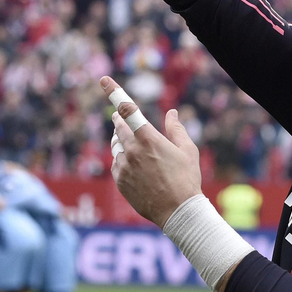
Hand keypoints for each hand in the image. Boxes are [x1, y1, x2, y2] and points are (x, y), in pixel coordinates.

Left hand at [100, 76, 200, 226]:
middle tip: (121, 118)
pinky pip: (116, 163)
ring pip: (116, 145)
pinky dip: (122, 160)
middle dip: (119, 120)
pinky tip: (135, 167)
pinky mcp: (119, 180)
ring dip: (121, 141)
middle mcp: (133, 150)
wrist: (178, 212)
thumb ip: (176, 129)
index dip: (114, 92)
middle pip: (118, 126)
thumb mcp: (187, 150)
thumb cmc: (187, 179)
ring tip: (136, 148)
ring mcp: (124, 166)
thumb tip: (171, 112)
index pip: (127, 109)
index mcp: (149, 138)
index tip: (103, 79)